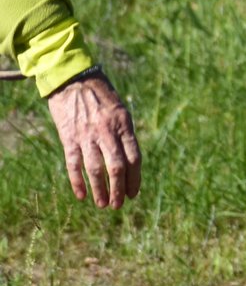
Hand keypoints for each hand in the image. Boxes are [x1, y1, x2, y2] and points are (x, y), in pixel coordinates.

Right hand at [47, 71, 140, 208]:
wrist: (73, 81)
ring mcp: (87, 136)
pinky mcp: (69, 138)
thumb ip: (125, 134)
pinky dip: (78, 181)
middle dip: (119, 189)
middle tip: (119, 205)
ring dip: (100, 190)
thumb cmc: (102, 97)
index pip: (134, 158)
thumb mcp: (121, 111)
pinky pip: (74, 164)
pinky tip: (82, 195)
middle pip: (117, 167)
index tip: (134, 194)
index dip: (135, 179)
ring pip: (96, 169)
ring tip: (103, 204)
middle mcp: (107, 132)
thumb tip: (130, 162)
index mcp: (124, 126)